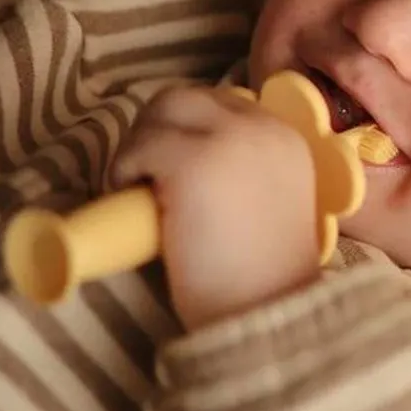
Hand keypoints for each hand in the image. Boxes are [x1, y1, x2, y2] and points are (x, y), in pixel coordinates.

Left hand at [110, 86, 321, 331]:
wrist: (266, 312)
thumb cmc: (263, 276)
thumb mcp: (268, 202)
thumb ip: (245, 170)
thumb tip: (181, 159)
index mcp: (287, 137)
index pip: (221, 104)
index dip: (187, 130)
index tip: (172, 169)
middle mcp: (263, 126)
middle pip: (187, 98)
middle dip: (157, 131)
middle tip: (148, 179)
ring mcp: (228, 139)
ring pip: (160, 113)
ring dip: (140, 148)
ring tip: (142, 193)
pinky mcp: (191, 161)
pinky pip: (138, 148)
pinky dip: (124, 171)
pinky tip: (139, 205)